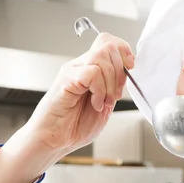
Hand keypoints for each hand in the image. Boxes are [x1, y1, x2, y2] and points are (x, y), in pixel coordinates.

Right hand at [25, 32, 134, 156]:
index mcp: (89, 69)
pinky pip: (92, 73)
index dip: (124, 51)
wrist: (53, 141)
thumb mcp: (104, 103)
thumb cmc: (73, 126)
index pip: (108, 41)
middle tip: (115, 95)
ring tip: (103, 102)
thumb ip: (114, 86)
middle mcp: (80, 66)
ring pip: (101, 56)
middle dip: (120, 71)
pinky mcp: (66, 81)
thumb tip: (127, 71)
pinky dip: (100, 90)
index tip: (130, 68)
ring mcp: (72, 72)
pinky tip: (95, 104)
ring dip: (111, 83)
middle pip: (107, 45)